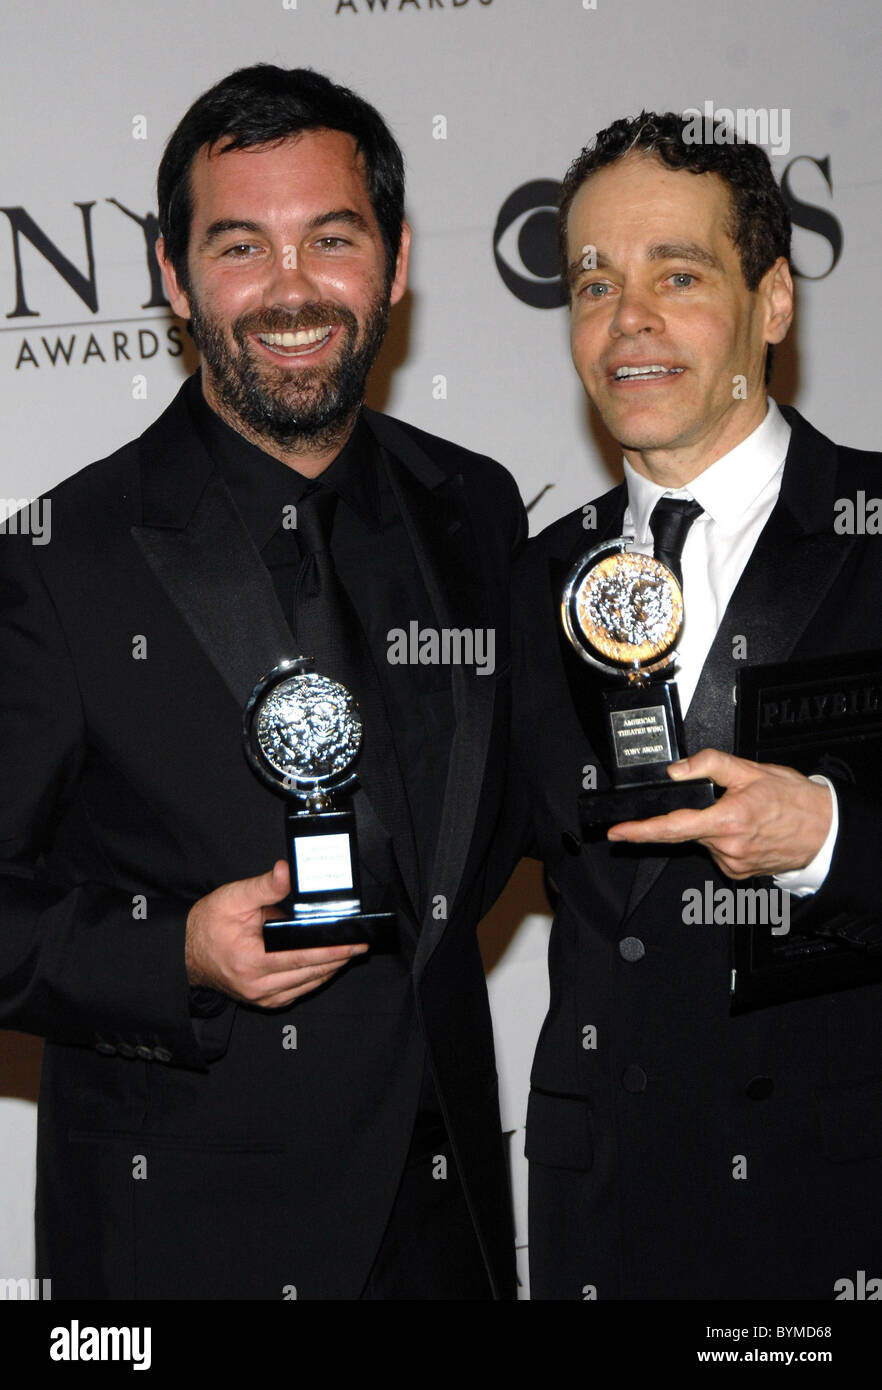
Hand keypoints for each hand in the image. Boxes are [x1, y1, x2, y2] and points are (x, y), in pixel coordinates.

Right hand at [185, 860, 366, 1006]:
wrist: (185, 952)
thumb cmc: (207, 925)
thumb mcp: (233, 898)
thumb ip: (264, 886)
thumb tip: (286, 871)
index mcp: (252, 961)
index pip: (303, 957)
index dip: (333, 951)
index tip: (355, 943)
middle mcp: (258, 985)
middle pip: (311, 974)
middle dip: (339, 959)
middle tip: (360, 945)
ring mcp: (261, 997)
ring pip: (307, 985)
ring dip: (330, 970)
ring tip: (348, 952)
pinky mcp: (263, 1000)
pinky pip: (297, 991)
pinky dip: (314, 979)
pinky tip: (325, 965)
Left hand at [606, 749, 832, 879]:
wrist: (825, 832)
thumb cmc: (794, 800)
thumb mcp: (751, 770)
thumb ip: (710, 764)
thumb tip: (677, 770)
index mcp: (727, 821)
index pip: (671, 827)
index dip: (640, 831)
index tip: (618, 832)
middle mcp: (727, 848)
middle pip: (687, 832)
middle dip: (693, 817)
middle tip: (724, 804)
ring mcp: (733, 864)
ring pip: (703, 842)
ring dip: (711, 827)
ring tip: (743, 814)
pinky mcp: (739, 874)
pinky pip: (718, 853)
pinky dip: (723, 840)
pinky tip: (746, 830)